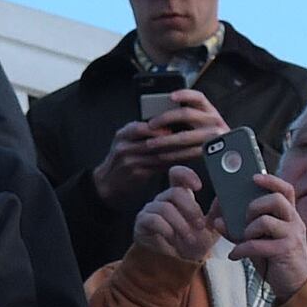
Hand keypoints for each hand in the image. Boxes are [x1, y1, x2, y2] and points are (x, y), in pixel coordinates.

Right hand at [93, 90, 226, 201]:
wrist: (106, 184)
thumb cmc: (122, 161)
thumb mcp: (127, 142)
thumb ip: (145, 134)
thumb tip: (172, 127)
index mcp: (125, 133)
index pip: (148, 125)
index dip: (169, 124)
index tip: (188, 122)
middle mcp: (126, 145)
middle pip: (158, 139)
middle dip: (181, 137)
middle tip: (200, 134)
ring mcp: (130, 161)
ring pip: (161, 153)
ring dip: (182, 150)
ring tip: (199, 147)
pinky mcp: (137, 174)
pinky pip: (160, 166)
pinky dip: (175, 161)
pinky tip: (187, 159)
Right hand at [132, 168, 215, 263]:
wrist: (177, 265)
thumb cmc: (192, 243)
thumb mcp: (210, 229)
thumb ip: (217, 213)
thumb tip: (224, 198)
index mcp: (180, 195)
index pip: (177, 175)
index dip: (185, 174)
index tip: (198, 186)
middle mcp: (164, 199)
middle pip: (175, 192)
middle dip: (190, 209)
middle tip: (200, 225)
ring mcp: (151, 210)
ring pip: (165, 208)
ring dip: (180, 224)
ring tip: (189, 238)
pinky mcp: (142, 223)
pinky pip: (154, 220)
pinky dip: (167, 231)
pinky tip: (173, 240)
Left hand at [234, 172, 306, 298]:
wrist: (294, 285)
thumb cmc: (275, 259)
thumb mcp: (259, 240)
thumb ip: (241, 229)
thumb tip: (217, 220)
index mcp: (290, 215)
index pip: (286, 190)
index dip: (271, 180)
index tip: (254, 178)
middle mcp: (294, 222)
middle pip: (276, 200)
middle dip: (255, 206)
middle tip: (245, 218)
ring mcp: (292, 236)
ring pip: (266, 221)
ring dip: (248, 229)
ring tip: (243, 239)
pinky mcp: (285, 251)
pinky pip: (258, 244)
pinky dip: (241, 249)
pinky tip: (235, 255)